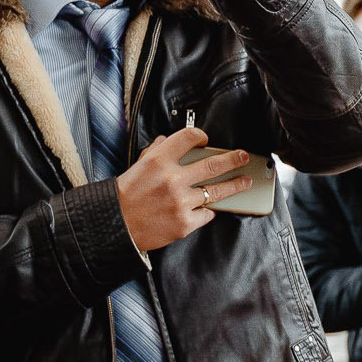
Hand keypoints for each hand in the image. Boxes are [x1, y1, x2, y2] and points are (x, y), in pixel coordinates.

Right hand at [115, 128, 250, 254]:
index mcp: (159, 161)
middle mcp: (172, 179)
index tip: (206, 140)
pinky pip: (207, 213)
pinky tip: (209, 207)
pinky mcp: (185, 223)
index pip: (189, 137)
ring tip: (245, 182)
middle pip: (214, 164)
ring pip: (217, 191)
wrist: (115, 226)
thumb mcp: (138, 166)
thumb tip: (169, 140)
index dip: (201, 136)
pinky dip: (208, 210)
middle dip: (234, 159)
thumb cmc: (126, 195)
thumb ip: (156, 152)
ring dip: (235, 186)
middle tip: (244, 157)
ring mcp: (181, 202)